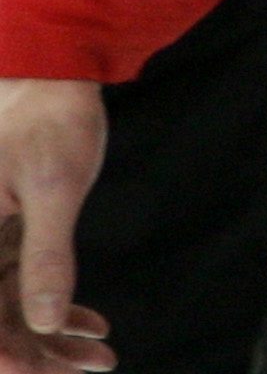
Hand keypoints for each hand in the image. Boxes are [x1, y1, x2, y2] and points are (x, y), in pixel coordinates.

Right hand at [0, 80, 112, 370]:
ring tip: (101, 358)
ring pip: (7, 314)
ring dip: (50, 341)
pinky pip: (19, 291)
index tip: (38, 371)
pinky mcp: (3, 241)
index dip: (4, 356)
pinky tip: (92, 326)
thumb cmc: (52, 122)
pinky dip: (54, 311)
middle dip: (38, 356)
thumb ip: (47, 256)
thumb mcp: (54, 187)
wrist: (54, 79)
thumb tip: (47, 322)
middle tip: (95, 368)